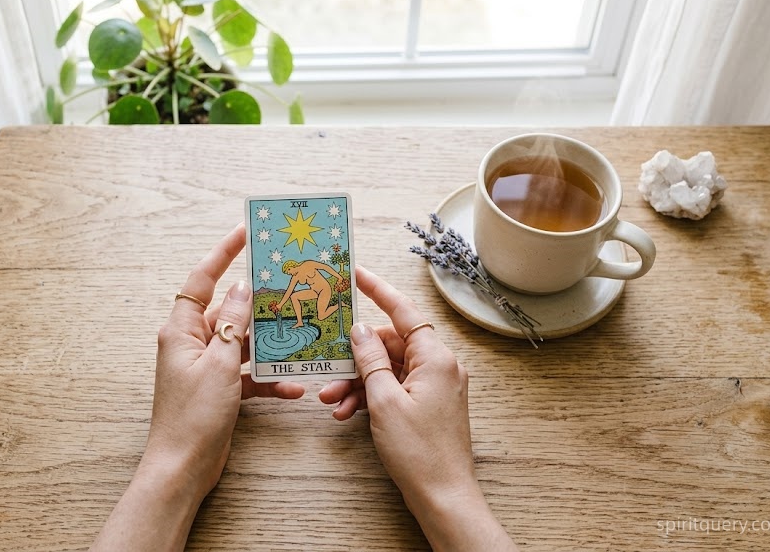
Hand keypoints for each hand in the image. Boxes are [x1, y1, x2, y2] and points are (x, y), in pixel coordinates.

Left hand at [146, 223, 303, 492]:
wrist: (183, 467)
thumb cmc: (193, 416)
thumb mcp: (219, 363)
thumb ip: (233, 324)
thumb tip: (242, 288)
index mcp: (181, 329)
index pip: (202, 279)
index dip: (223, 253)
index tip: (245, 233)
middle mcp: (191, 342)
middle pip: (228, 310)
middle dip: (258, 303)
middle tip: (289, 287)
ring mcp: (206, 366)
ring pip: (242, 342)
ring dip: (269, 344)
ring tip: (299, 336)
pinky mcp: (218, 389)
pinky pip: (247, 374)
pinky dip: (268, 378)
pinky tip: (292, 386)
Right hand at [319, 266, 516, 550]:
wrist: (442, 495)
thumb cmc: (419, 451)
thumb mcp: (384, 401)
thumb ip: (370, 360)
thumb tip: (358, 330)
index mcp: (436, 358)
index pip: (403, 312)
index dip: (378, 291)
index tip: (356, 275)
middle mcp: (440, 366)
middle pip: (391, 344)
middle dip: (355, 357)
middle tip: (327, 368)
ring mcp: (435, 386)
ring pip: (388, 369)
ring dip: (358, 382)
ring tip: (331, 401)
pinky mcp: (428, 404)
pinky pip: (395, 388)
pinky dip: (371, 397)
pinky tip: (346, 413)